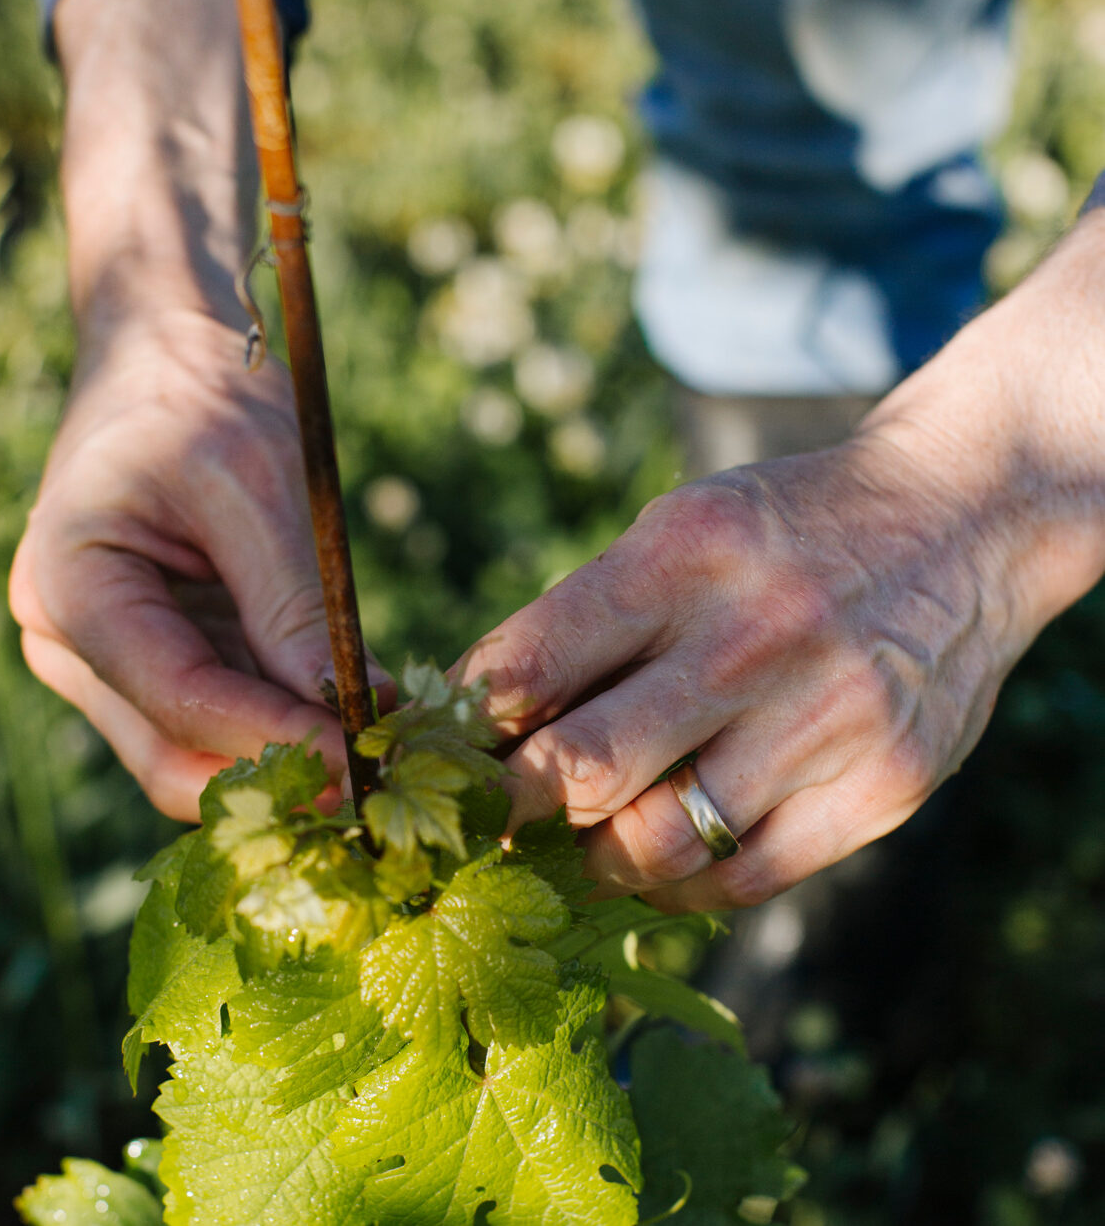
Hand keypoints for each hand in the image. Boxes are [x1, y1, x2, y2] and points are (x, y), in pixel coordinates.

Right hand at [10, 311, 391, 819]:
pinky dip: (282, 721)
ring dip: (282, 755)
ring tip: (377, 747)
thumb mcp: (253, 484)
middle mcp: (70, 641)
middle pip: (170, 750)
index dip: (270, 738)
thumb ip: (291, 603)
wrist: (163, 354)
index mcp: (70, 586)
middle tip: (375, 779)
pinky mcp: (157, 651)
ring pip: (195, 747)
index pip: (173, 695)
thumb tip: (353, 709)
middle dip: (273, 773)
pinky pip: (219, 711)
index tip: (361, 759)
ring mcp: (109, 655)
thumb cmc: (197, 396)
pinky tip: (350, 713)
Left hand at [457, 436, 1038, 910]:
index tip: (441, 756)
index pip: (528, 665)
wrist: (963, 517)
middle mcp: (753, 636)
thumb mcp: (679, 528)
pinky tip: (658, 864)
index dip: (463, 728)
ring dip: (591, 862)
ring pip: (657, 843)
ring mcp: (827, 717)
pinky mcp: (884, 785)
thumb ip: (589, 618)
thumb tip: (486, 719)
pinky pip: (746, 876)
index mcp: (681, 556)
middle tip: (489, 821)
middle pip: (581, 767)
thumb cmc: (784, 529)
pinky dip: (679, 886)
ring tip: (575, 848)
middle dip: (508, 810)